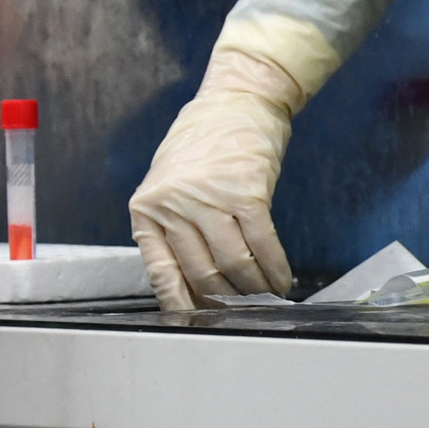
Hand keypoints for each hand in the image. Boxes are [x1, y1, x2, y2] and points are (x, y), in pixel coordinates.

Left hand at [130, 40, 311, 310]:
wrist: (235, 101)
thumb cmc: (201, 147)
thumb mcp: (167, 187)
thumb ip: (172, 231)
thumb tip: (192, 287)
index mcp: (146, 210)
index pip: (160, 273)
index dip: (182, 306)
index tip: (197, 326)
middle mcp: (172, 206)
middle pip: (201, 274)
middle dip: (225, 303)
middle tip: (243, 315)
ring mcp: (208, 199)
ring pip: (233, 265)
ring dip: (254, 291)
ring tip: (266, 301)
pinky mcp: (246, 192)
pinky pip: (262, 245)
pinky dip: (275, 269)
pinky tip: (282, 280)